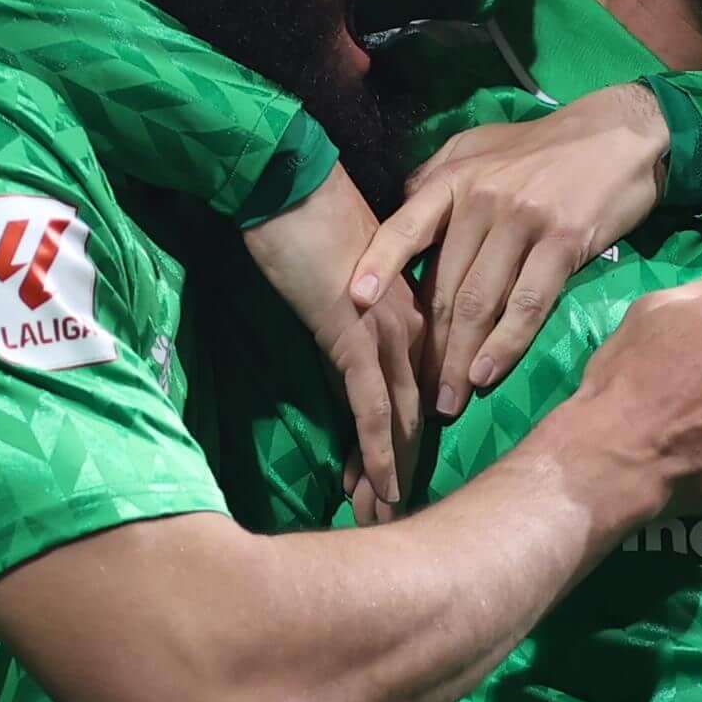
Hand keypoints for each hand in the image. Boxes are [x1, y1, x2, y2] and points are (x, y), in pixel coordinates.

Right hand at [244, 184, 434, 518]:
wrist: (287, 181)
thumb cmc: (304, 219)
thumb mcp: (336, 278)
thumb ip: (349, 317)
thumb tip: (342, 349)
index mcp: (407, 312)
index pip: (414, 388)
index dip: (404, 437)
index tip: (392, 479)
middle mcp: (408, 328)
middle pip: (413, 412)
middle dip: (401, 467)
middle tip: (391, 517)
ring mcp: (387, 333)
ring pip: (399, 419)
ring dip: (391, 473)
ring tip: (382, 519)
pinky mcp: (357, 337)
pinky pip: (372, 407)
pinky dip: (376, 451)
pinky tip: (376, 487)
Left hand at [355, 88, 674, 416]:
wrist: (622, 133)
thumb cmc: (545, 146)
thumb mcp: (480, 147)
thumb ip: (437, 180)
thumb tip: (398, 215)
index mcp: (454, 178)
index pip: (406, 226)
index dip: (379, 263)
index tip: (356, 302)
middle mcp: (481, 199)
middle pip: (444, 285)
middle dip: (428, 346)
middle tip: (415, 393)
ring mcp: (522, 221)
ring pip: (480, 302)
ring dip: (461, 359)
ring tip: (448, 401)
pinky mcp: (562, 242)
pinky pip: (528, 303)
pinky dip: (506, 344)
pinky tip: (488, 375)